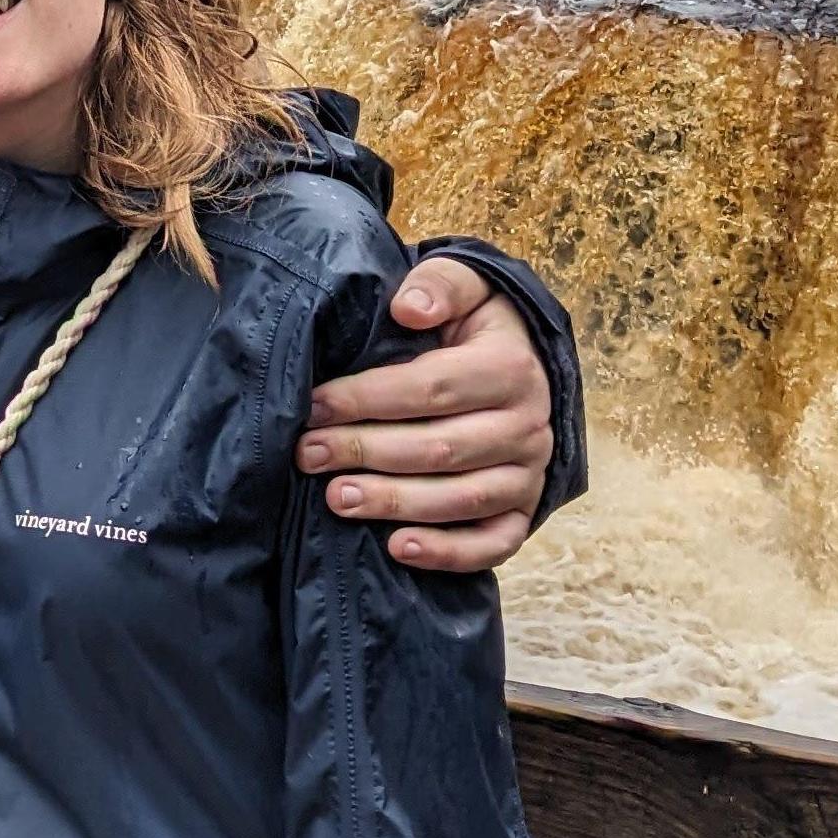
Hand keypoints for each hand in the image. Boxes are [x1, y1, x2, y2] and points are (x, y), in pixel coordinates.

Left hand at [294, 256, 553, 571]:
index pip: (430, 388)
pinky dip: (448, 553)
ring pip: (461, 500)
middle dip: (365, 452)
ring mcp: (529, 474)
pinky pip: (493, 543)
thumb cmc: (472, 324)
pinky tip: (398, 548)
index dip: (367, 399)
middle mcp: (528, 426)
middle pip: (439, 448)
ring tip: (336, 499)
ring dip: (394, 503)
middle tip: (308, 454)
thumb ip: (438, 285)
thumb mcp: (463, 284)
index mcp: (509, 367)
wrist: (521, 362)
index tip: (314, 404)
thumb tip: (408, 309)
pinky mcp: (523, 512)